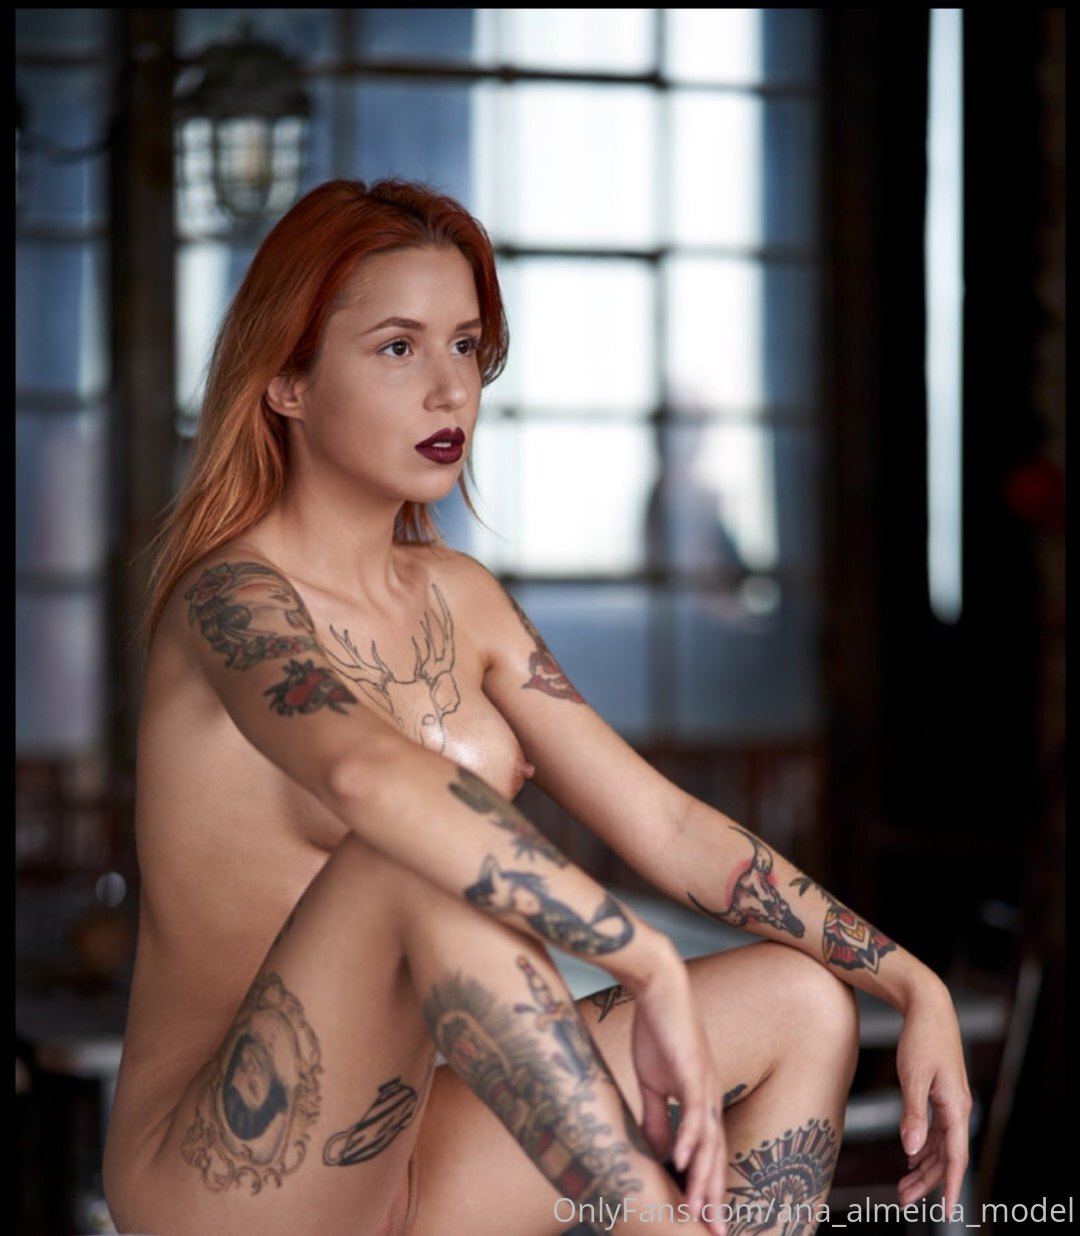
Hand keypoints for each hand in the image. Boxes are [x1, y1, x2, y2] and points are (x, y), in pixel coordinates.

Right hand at [631, 956, 728, 1234]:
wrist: (660, 988)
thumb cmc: (658, 1030)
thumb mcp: (652, 1082)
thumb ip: (655, 1117)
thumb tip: (657, 1152)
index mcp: (701, 1101)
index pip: (708, 1154)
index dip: (708, 1188)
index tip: (706, 1221)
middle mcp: (709, 1097)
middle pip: (716, 1156)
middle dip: (715, 1197)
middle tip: (715, 1231)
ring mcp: (704, 1084)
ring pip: (708, 1141)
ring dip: (704, 1177)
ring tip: (700, 1209)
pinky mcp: (693, 1070)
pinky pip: (693, 1110)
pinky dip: (688, 1136)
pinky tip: (682, 1158)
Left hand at [894, 976, 972, 1211]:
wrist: (927, 1005)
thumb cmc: (920, 1036)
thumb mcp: (913, 1076)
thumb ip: (913, 1114)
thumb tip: (911, 1150)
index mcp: (955, 1106)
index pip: (956, 1158)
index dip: (950, 1187)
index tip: (945, 1214)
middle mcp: (957, 1107)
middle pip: (946, 1156)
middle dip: (927, 1181)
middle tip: (904, 1201)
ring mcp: (950, 1100)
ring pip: (940, 1144)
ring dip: (923, 1166)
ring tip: (904, 1186)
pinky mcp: (941, 1092)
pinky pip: (936, 1129)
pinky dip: (924, 1145)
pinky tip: (912, 1155)